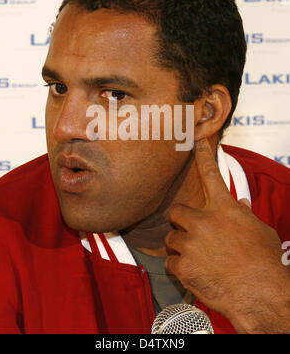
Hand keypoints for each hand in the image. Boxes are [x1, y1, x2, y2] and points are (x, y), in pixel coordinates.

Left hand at [165, 138, 289, 332]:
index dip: (203, 156)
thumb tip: (239, 204)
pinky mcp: (183, 265)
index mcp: (225, 209)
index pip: (211, 174)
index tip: (196, 142)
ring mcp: (191, 243)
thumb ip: (244, 216)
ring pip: (171, 238)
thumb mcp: (260, 232)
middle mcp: (204, 221)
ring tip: (198, 258)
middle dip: (181, 221)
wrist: (261, 295)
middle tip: (192, 232)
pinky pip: (170, 261)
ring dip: (180, 246)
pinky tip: (195, 272)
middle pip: (177, 211)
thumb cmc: (266, 263)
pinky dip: (179, 266)